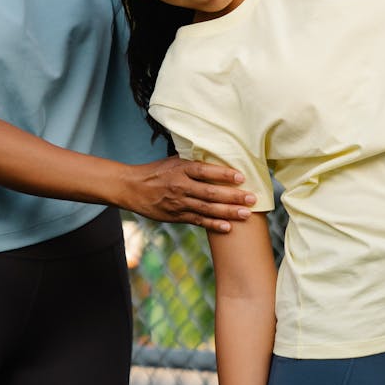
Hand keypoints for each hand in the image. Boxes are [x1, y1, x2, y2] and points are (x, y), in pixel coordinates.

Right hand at [123, 156, 254, 232]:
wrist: (131, 188)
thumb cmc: (155, 172)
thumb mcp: (172, 161)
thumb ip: (192, 162)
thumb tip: (217, 157)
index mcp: (180, 169)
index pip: (204, 171)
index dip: (223, 174)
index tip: (241, 177)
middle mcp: (180, 186)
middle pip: (210, 193)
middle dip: (233, 196)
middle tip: (252, 198)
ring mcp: (178, 203)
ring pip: (207, 209)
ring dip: (228, 212)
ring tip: (246, 214)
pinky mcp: (176, 216)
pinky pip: (198, 221)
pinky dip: (213, 224)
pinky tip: (228, 227)